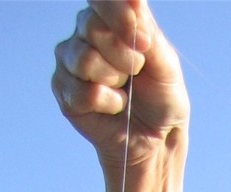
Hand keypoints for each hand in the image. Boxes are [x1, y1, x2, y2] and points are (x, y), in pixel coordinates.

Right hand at [52, 1, 189, 170]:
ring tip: (125, 90)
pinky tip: (114, 107)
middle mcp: (85, 33)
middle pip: (92, 28)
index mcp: (110, 17)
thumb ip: (148, 31)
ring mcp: (70, 61)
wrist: (155, 140)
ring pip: (85, 60)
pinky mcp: (64, 90)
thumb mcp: (166, 62)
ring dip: (115, 81)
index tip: (142, 40)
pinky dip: (108, 104)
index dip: (117, 13)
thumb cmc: (161, 98)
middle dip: (124, 56)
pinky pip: (83, 92)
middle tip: (137, 72)